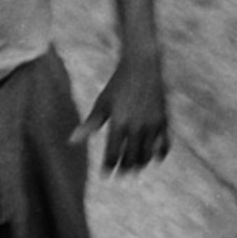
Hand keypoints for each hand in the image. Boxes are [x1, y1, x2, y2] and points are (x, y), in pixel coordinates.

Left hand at [86, 43, 171, 171]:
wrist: (142, 63)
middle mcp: (136, 126)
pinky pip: (164, 144)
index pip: (113, 156)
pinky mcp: (164, 119)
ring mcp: (152, 123)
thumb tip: (72, 141)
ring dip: (141, 164)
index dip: (109, 168)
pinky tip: (155, 158)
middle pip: (130, 159)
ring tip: (135, 167)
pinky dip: (160, 154)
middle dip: (124, 169)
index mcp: (118, 124)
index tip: (106, 173)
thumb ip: (90, 124)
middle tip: (120, 174)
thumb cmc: (118, 84)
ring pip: (147, 155)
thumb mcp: (102, 103)